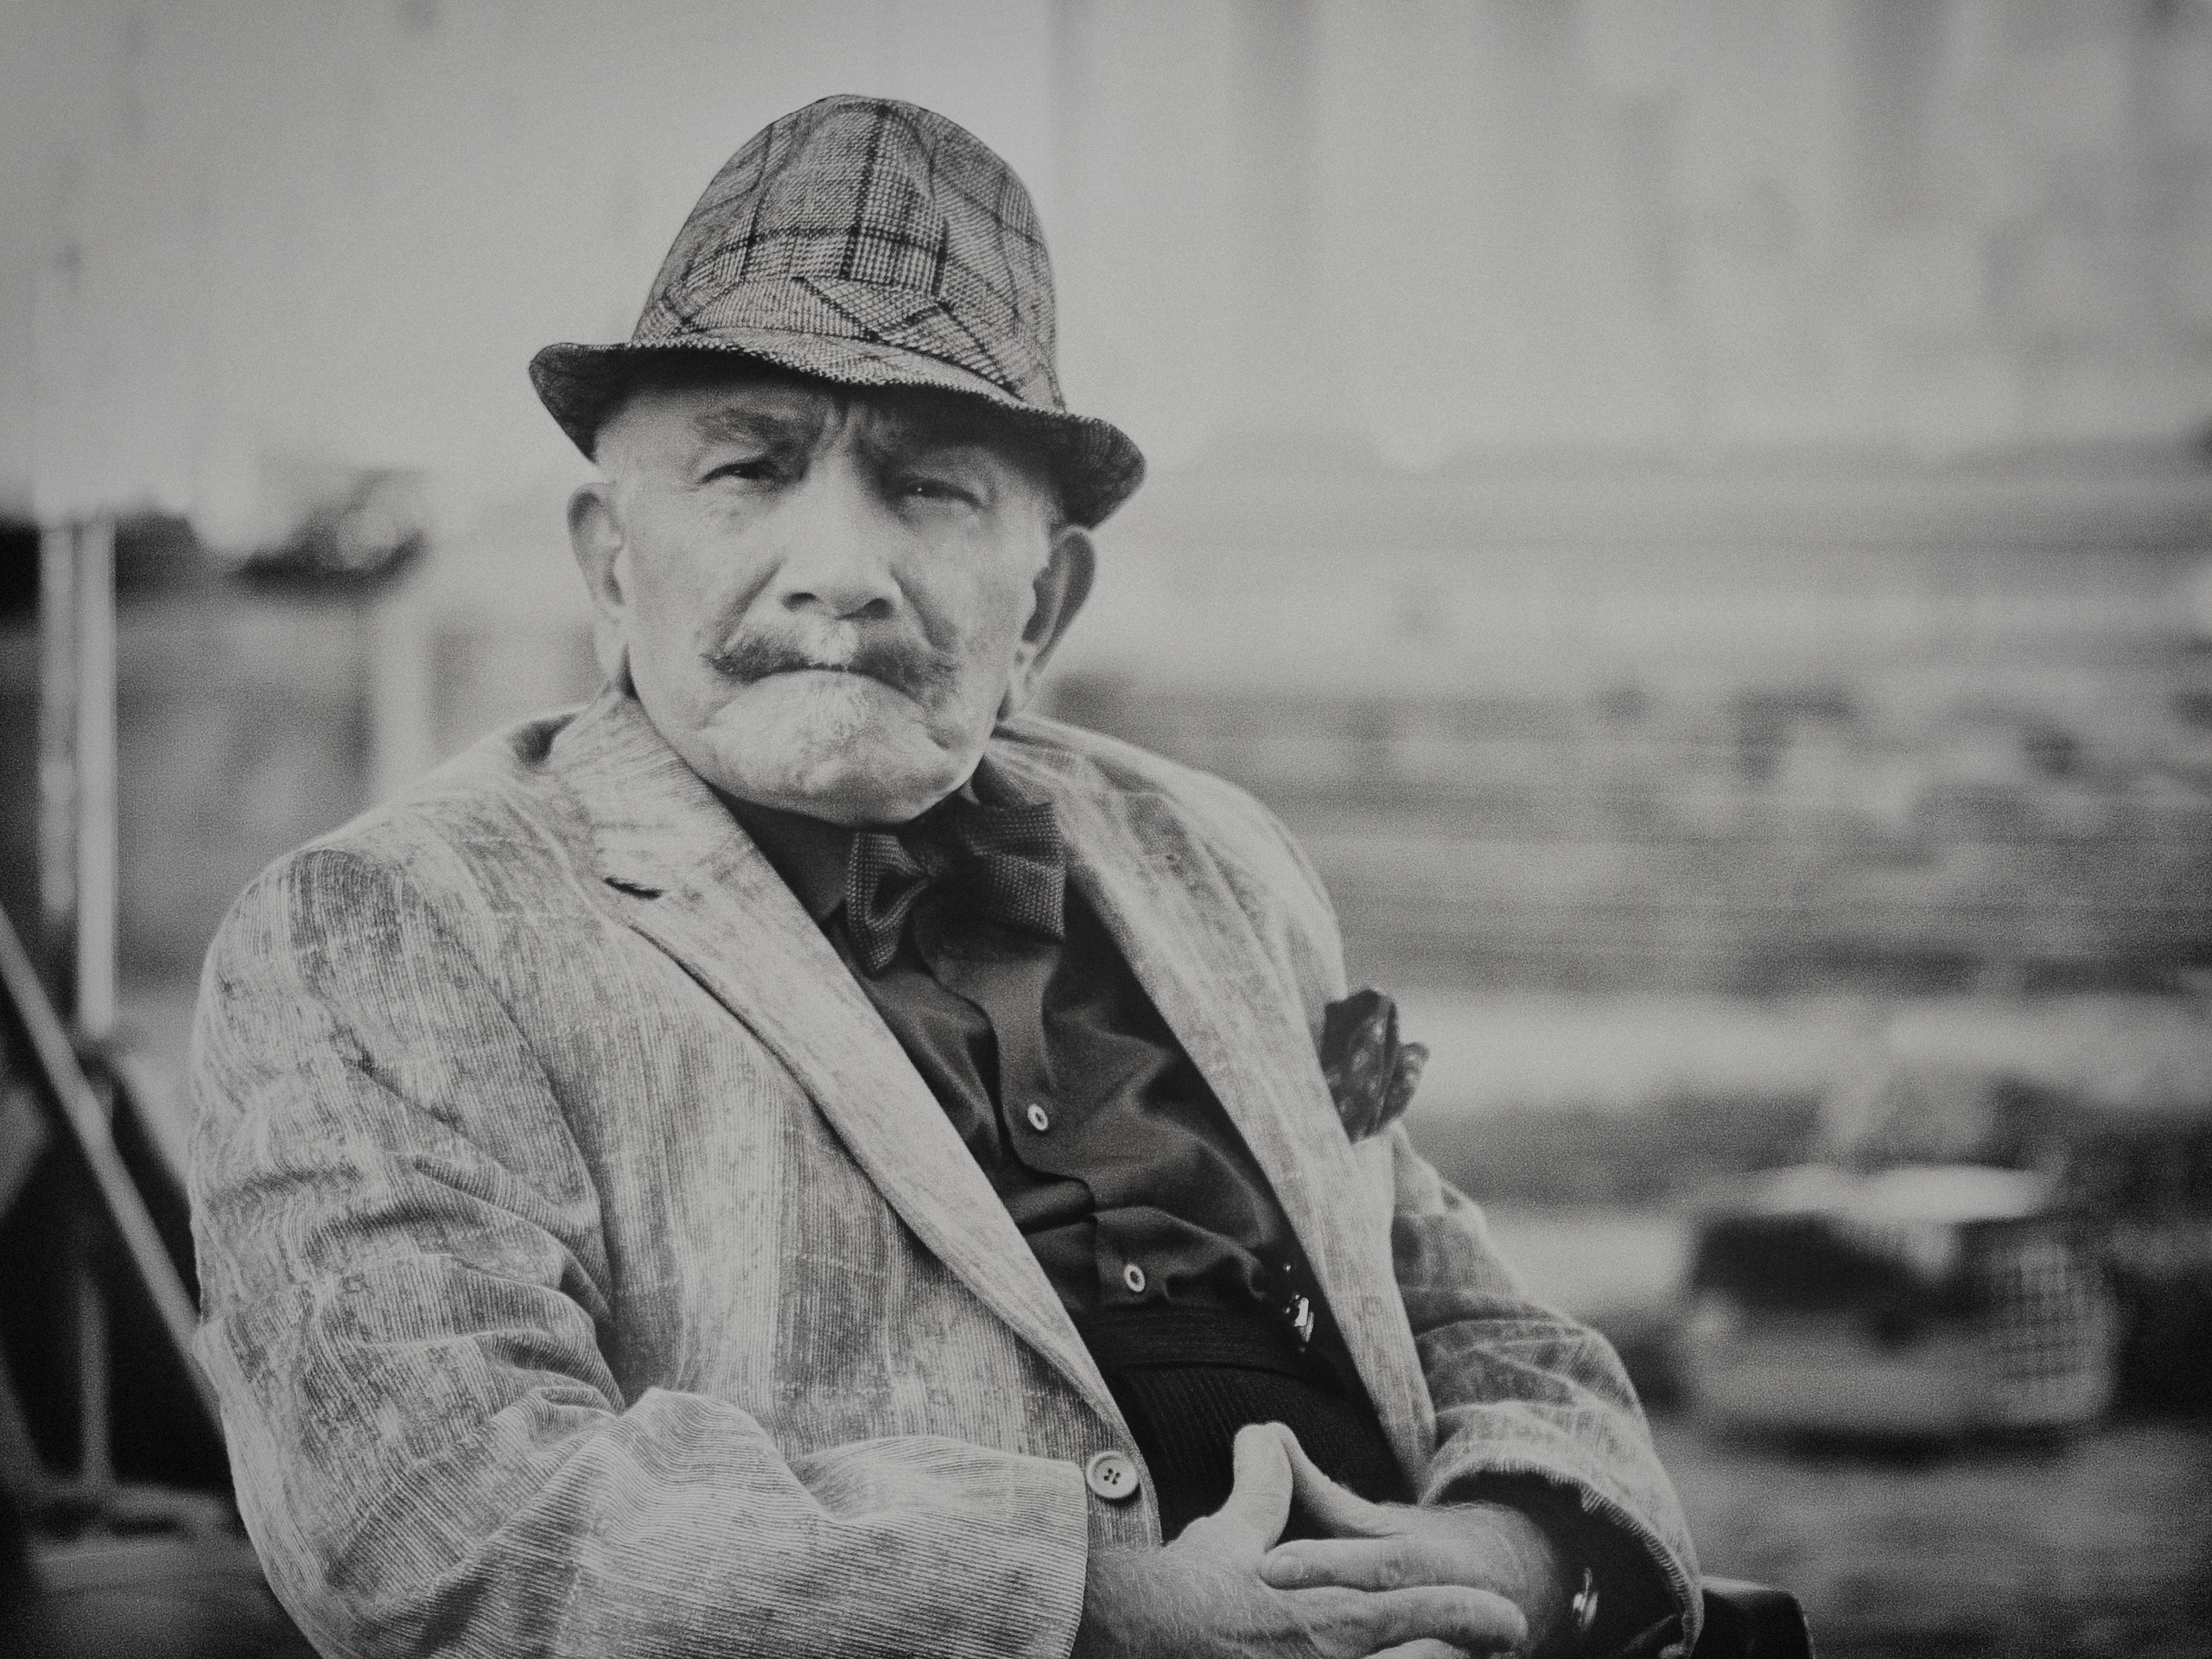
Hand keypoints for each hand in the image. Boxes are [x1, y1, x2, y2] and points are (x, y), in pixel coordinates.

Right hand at [1073, 1424, 1526, 1658]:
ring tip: (1433, 1658)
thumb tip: (1267, 1434)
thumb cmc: (1185, 1594)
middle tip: (1473, 1649)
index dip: (1473, 1616)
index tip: (1510, 1624)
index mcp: (1333, 1620)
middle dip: (1451, 1658)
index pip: (1423, 1612)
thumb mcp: (1231, 1536)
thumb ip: (1266, 1488)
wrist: (1129, 1639)